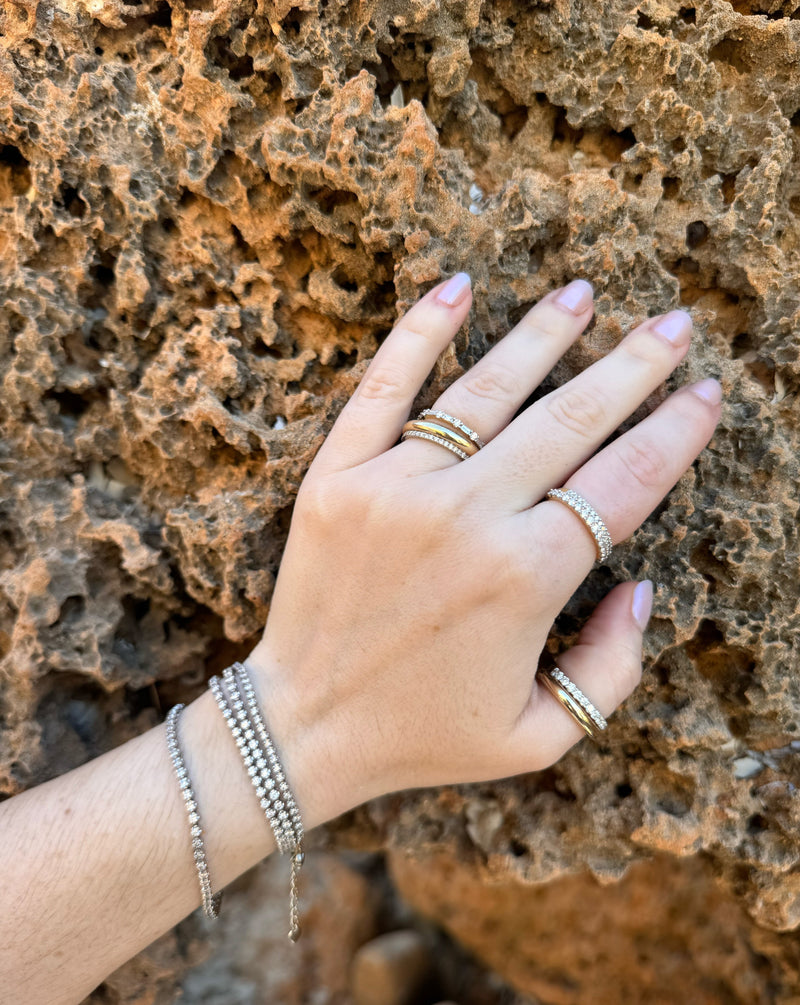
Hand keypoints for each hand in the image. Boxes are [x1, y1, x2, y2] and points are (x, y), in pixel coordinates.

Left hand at [246, 274, 720, 822]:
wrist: (301, 727)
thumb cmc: (424, 734)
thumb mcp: (541, 735)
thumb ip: (611, 667)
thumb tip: (637, 585)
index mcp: (525, 578)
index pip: (623, 482)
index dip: (674, 433)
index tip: (706, 393)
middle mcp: (466, 518)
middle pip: (570, 420)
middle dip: (632, 365)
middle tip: (675, 323)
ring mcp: (397, 489)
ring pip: (487, 390)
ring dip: (543, 335)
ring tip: (586, 294)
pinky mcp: (338, 477)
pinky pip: (384, 388)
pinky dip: (421, 333)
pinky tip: (458, 288)